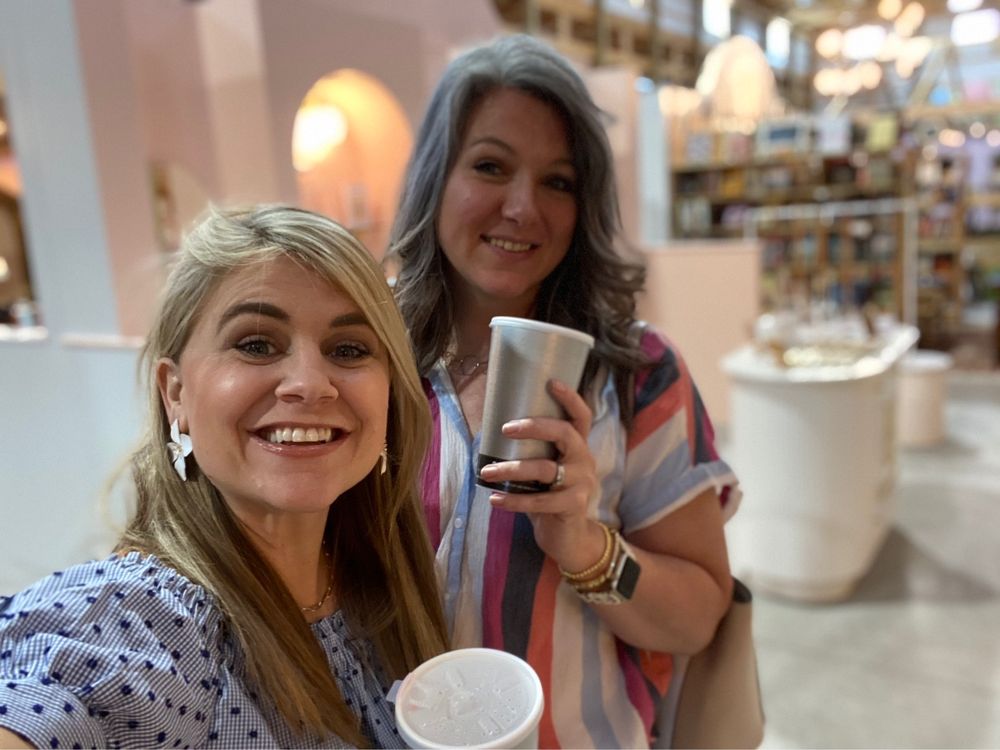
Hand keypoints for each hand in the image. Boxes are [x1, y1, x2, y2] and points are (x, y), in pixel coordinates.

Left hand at [478, 379, 602, 568]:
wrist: (568, 539)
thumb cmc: (549, 498)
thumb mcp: (544, 472)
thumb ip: (531, 453)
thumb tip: (489, 432)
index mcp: (578, 447)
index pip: (581, 417)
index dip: (569, 398)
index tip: (551, 381)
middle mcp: (584, 460)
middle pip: (565, 433)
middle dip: (534, 427)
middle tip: (505, 428)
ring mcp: (582, 483)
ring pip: (545, 469)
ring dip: (511, 469)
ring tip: (485, 472)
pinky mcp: (574, 506)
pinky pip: (539, 501)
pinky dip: (513, 500)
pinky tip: (494, 500)